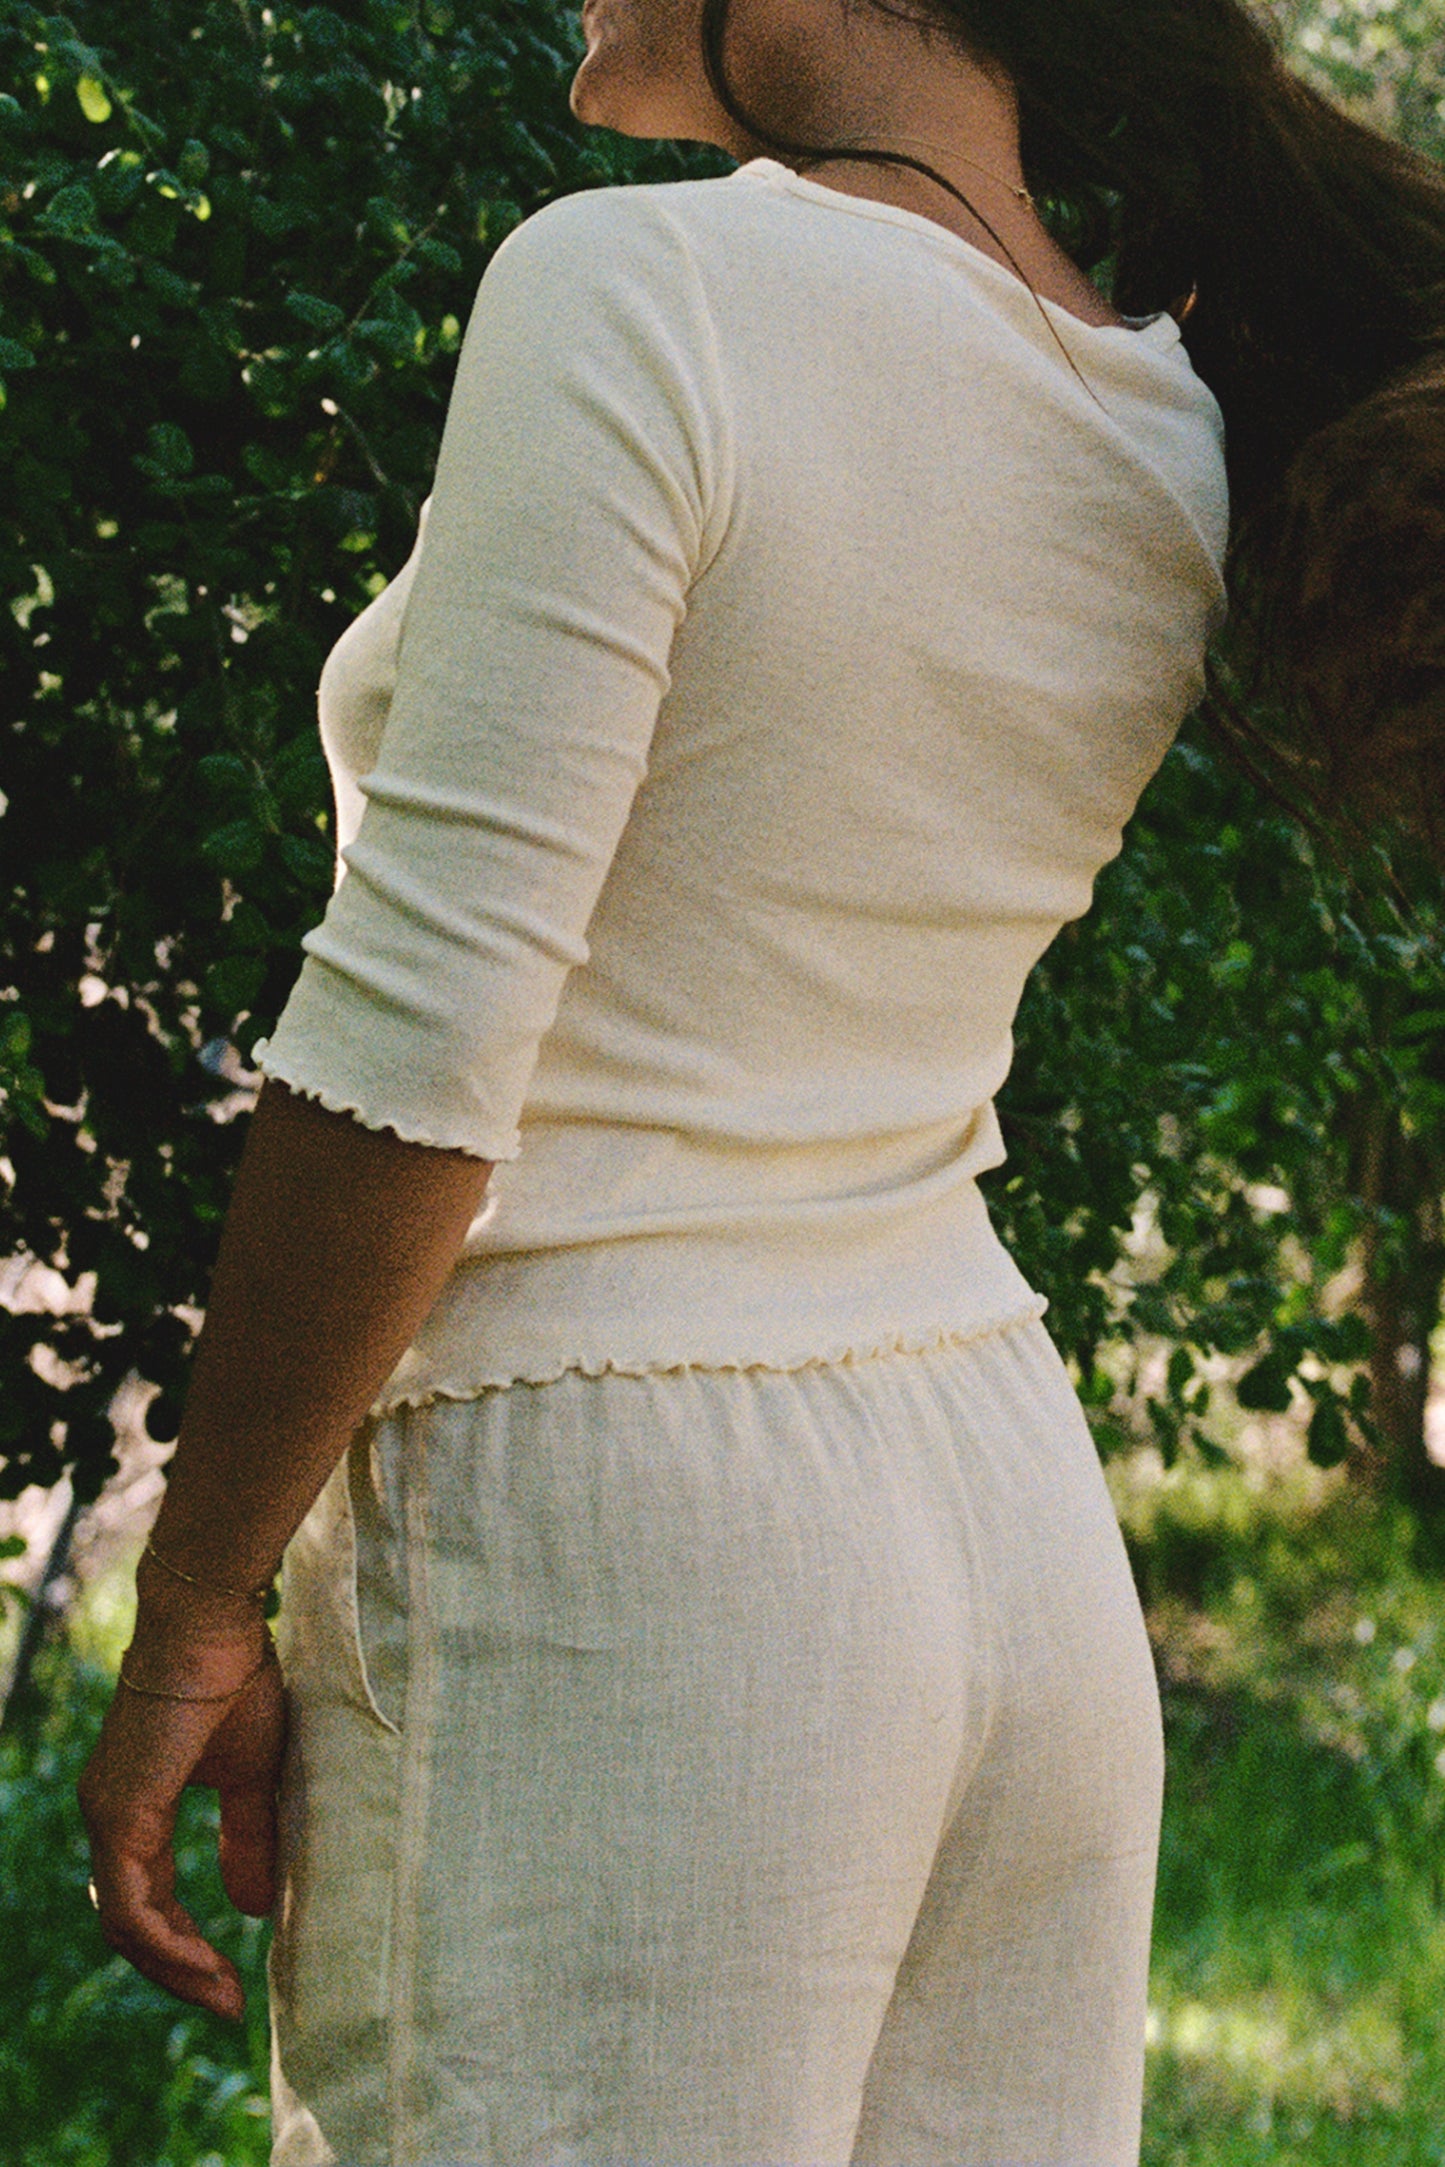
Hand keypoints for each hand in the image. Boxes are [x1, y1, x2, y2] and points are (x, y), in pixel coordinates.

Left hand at [77, 1614, 286, 2022]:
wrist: (211, 1624)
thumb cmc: (235, 1681)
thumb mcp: (254, 1775)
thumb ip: (249, 1837)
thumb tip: (252, 1909)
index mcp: (134, 1807)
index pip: (146, 1902)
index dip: (184, 1947)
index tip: (232, 1984)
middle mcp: (108, 1818)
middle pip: (130, 1926)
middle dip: (178, 1972)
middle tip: (228, 2005)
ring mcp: (106, 1816)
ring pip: (124, 1925)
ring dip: (173, 1968)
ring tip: (223, 1995)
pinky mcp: (118, 1813)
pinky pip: (131, 1904)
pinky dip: (165, 1942)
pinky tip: (202, 1961)